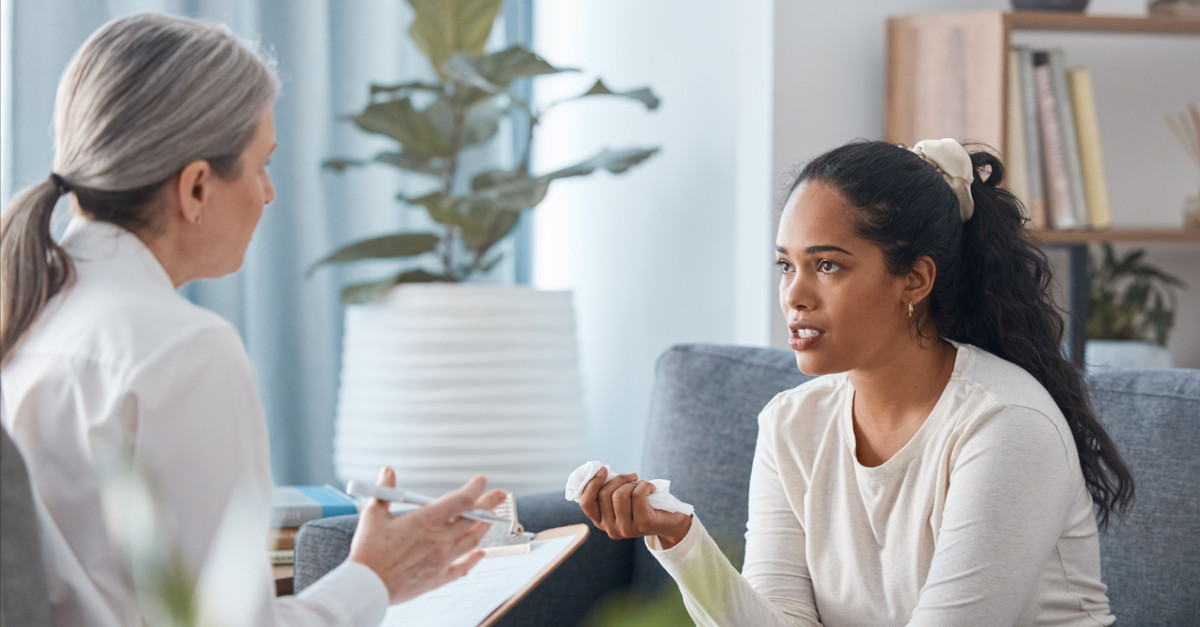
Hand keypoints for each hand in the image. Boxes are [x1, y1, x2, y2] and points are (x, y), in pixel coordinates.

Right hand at [347, 467, 506, 603]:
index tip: (482, 480)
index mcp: (427, 520)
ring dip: (484, 528)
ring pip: (472, 541)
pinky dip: (474, 560)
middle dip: (489, 504)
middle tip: (501, 495)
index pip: (461, 500)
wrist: (368, 586)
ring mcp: (442, 559)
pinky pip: (463, 568)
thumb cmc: (368, 550)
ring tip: (492, 520)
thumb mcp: (373, 515)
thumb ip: (384, 491)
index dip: (475, 488)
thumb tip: (387, 471)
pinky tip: (481, 554)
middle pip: (473, 518)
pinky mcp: (438, 577)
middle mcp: (440, 539)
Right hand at [577, 467, 691, 548]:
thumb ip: (609, 490)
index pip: (586, 503)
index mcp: (601, 522)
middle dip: (619, 479)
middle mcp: (611, 529)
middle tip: (632, 477)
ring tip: (641, 484)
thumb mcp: (621, 500)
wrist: (671, 522)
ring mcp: (626, 529)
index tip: (603, 469)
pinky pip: (637, 495)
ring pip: (620, 494)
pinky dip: (645, 485)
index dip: (592, 483)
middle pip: (604, 494)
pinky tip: (651, 488)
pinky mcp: (643, 524)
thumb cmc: (643, 505)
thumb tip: (600, 470)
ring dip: (632, 483)